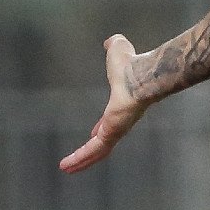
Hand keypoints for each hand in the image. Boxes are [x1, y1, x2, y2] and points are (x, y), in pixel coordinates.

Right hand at [59, 35, 150, 173]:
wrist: (143, 75)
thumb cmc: (134, 64)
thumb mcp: (119, 52)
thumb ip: (116, 47)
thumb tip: (112, 40)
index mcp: (122, 107)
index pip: (110, 122)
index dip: (101, 128)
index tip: (95, 134)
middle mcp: (121, 121)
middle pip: (104, 142)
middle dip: (90, 151)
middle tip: (76, 162)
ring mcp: (118, 130)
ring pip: (98, 151)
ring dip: (82, 161)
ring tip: (65, 169)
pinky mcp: (112, 134)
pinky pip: (94, 150)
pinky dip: (80, 158)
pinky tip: (66, 166)